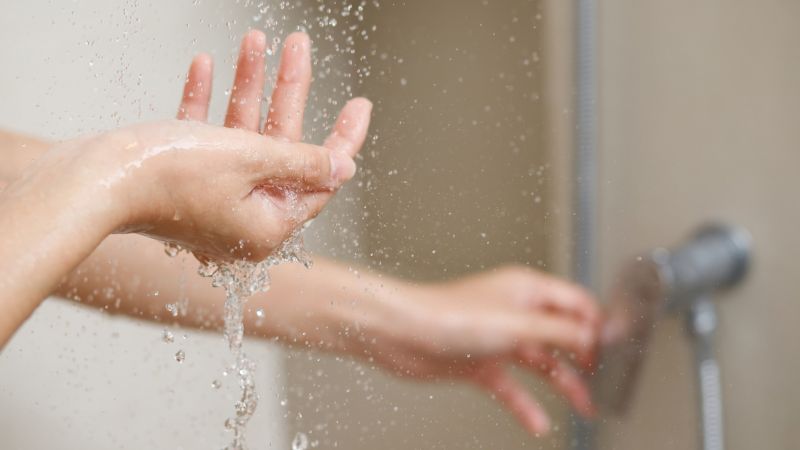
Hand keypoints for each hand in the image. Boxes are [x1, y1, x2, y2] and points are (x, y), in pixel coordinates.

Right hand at [16, 30, 370, 263]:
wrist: (91, 181)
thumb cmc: (168, 175)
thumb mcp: (252, 160)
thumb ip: (303, 162)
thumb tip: (343, 169)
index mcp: (268, 226)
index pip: (319, 179)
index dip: (342, 138)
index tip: (359, 105)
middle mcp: (241, 219)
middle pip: (278, 147)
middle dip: (286, 91)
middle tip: (299, 46)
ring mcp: (210, 201)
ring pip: (240, 136)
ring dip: (245, 86)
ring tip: (254, 39)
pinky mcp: (180, 182)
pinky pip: (203, 138)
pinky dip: (207, 103)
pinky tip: (207, 66)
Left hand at [353, 266, 600, 433]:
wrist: (402, 335)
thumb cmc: (448, 315)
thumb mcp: (518, 323)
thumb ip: (561, 331)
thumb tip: (595, 335)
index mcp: (526, 290)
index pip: (575, 304)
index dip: (597, 326)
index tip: (615, 350)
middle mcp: (514, 312)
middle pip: (561, 335)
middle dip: (584, 358)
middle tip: (603, 380)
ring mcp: (498, 339)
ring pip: (541, 363)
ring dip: (563, 385)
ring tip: (584, 407)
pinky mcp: (480, 363)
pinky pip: (513, 387)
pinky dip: (527, 404)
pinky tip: (538, 422)